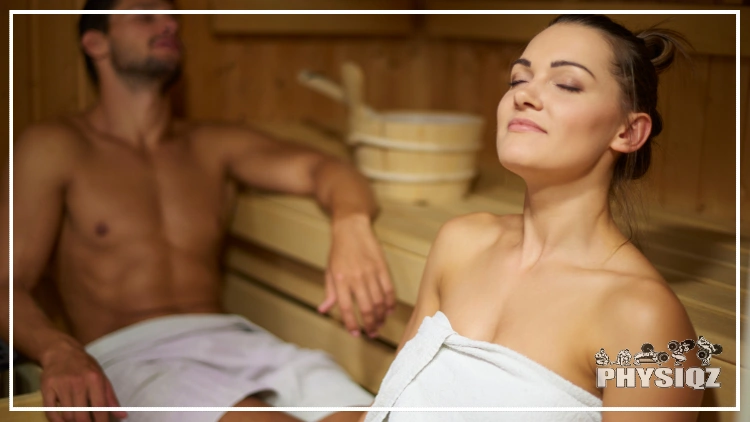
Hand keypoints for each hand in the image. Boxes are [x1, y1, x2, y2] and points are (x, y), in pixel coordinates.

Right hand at [39, 341, 126, 421]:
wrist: (61, 352)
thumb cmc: (84, 366)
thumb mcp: (101, 377)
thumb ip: (110, 398)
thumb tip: (122, 416)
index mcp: (94, 379)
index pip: (100, 408)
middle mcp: (78, 382)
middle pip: (82, 415)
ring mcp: (61, 385)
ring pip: (67, 415)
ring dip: (73, 421)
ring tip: (77, 419)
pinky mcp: (46, 388)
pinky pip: (50, 412)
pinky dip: (57, 421)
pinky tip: (63, 420)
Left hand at [318, 213, 395, 337]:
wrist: (351, 227)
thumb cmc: (338, 250)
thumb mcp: (329, 270)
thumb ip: (329, 292)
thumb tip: (323, 310)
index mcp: (340, 280)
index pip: (346, 308)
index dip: (351, 324)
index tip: (355, 334)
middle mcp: (356, 278)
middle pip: (366, 308)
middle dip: (370, 324)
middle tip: (372, 333)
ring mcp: (371, 272)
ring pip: (379, 301)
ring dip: (381, 316)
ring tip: (380, 324)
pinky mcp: (382, 267)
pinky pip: (389, 289)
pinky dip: (390, 302)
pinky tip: (389, 310)